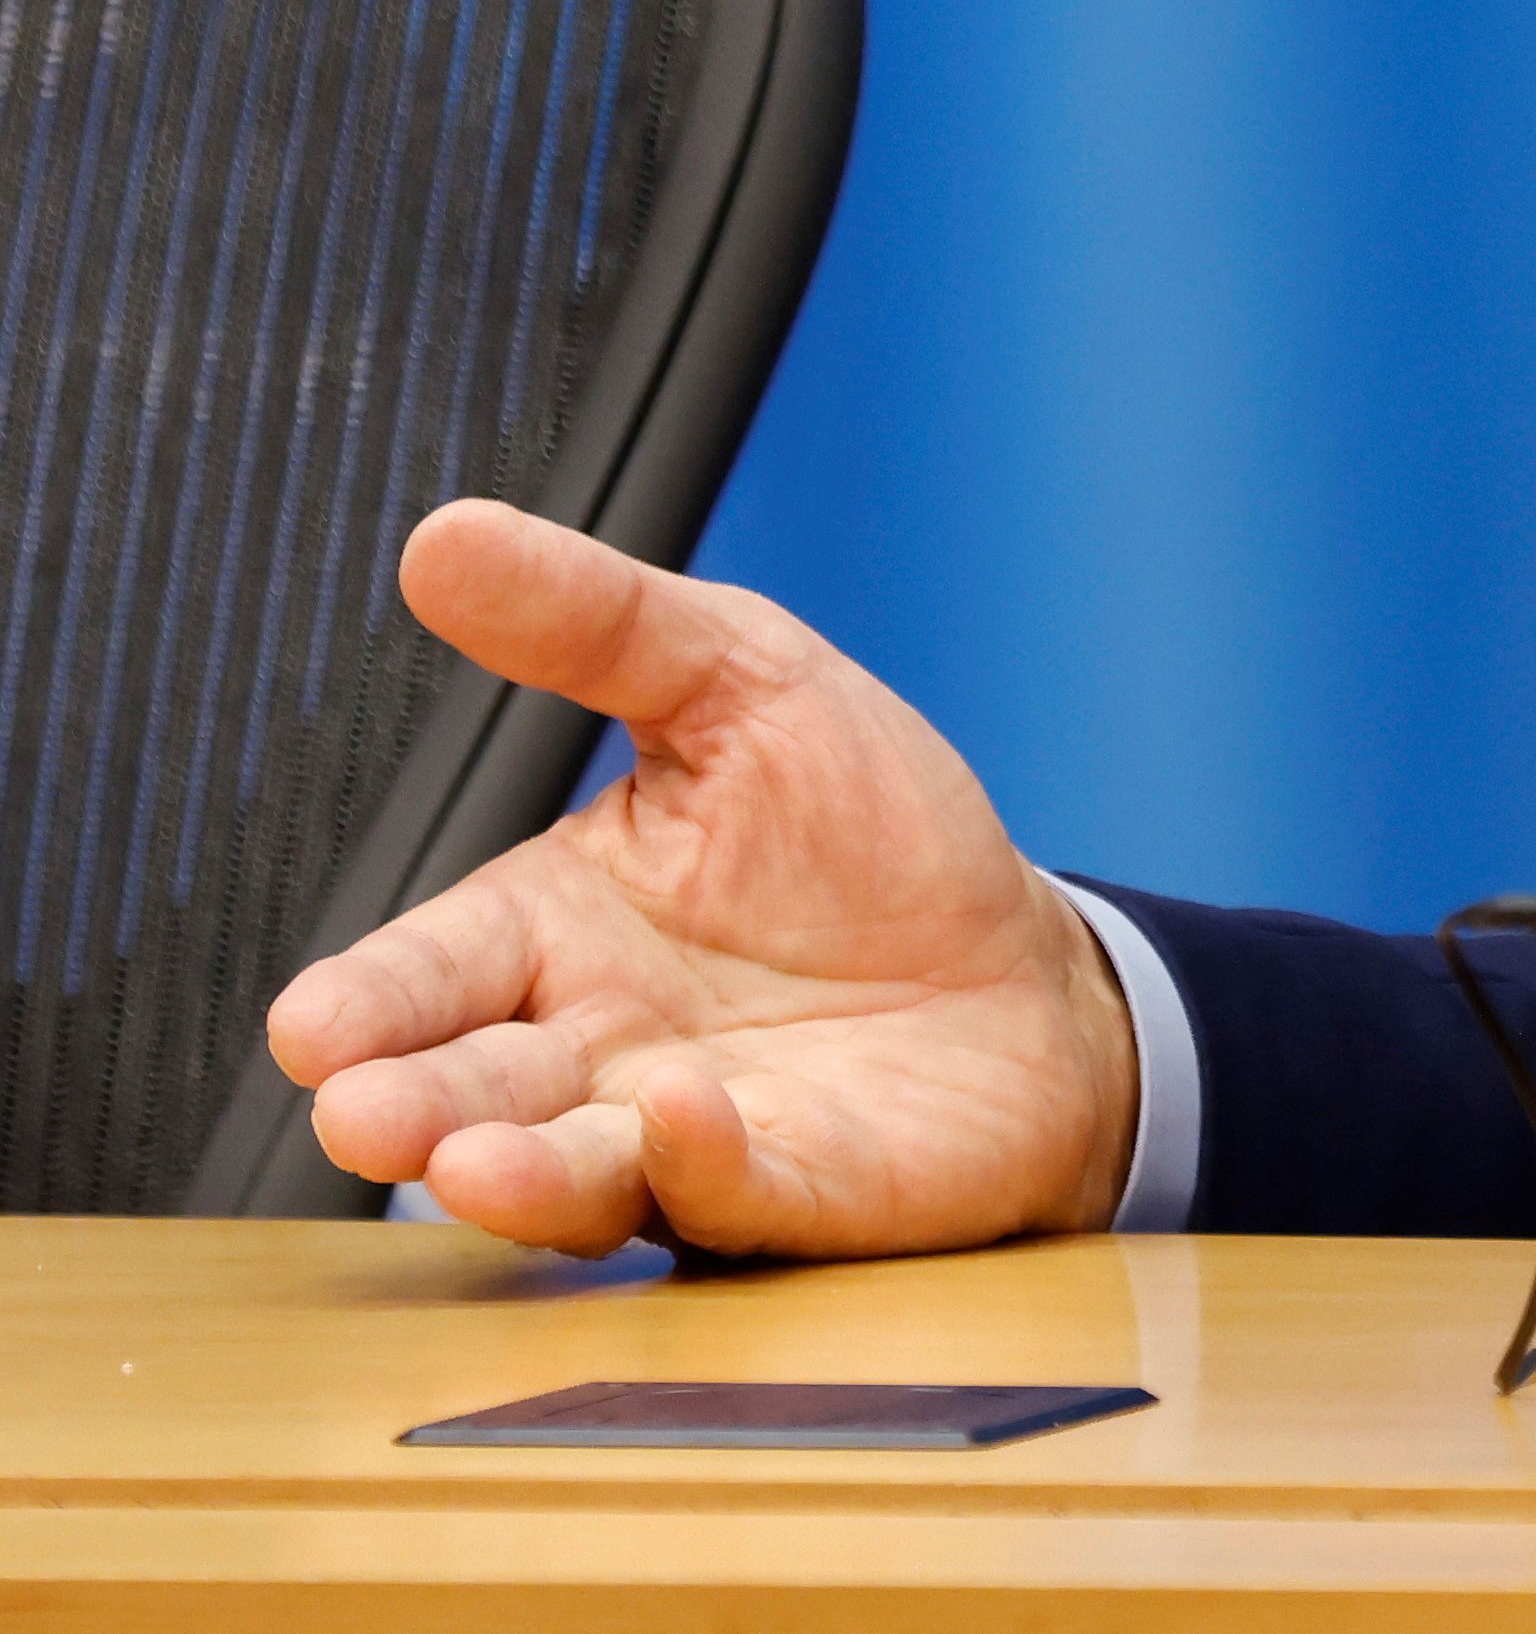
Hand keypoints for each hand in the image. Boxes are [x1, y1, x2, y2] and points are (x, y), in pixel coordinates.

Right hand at [265, 501, 1140, 1258]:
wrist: (1031, 964)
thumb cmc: (869, 837)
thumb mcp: (746, 683)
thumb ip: (597, 626)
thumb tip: (446, 537)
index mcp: (558, 934)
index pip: (432, 975)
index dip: (369, 1006)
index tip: (312, 1027)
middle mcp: (599, 1052)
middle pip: (472, 1091)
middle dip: (411, 1107)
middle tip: (362, 1113)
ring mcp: (690, 1135)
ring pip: (577, 1172)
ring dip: (522, 1173)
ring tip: (471, 1163)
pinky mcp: (802, 1185)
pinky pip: (736, 1189)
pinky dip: (703, 1161)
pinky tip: (684, 1112)